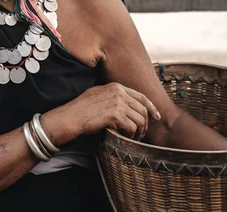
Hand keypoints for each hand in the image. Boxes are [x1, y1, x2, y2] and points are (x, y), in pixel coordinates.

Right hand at [42, 83, 160, 144]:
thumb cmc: (81, 109)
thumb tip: (126, 104)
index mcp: (116, 86)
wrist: (70, 117)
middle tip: (141, 134)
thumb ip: (112, 96)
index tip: (156, 116)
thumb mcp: (98, 95)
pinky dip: (131, 135)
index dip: (151, 107)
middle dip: (145, 124)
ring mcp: (118, 103)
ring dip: (139, 132)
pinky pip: (132, 127)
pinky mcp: (115, 115)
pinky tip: (126, 138)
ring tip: (133, 138)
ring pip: (140, 119)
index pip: (141, 96)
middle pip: (142, 109)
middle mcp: (119, 92)